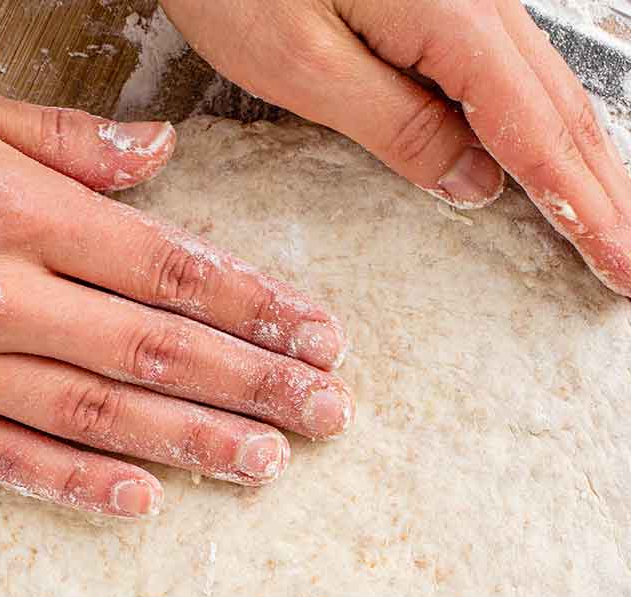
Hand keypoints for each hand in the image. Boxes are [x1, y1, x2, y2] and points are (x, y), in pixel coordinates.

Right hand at [0, 80, 352, 517]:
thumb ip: (66, 138)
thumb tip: (161, 156)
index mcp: (20, 210)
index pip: (168, 265)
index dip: (254, 302)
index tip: (317, 331)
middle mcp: (0, 294)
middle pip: (154, 347)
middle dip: (251, 382)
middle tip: (325, 413)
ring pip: (98, 412)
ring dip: (190, 440)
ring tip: (264, 464)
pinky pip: (8, 458)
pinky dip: (78, 483)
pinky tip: (143, 502)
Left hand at [162, 0, 630, 295]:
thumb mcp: (303, 64)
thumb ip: (396, 125)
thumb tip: (474, 185)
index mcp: (453, 18)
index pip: (538, 134)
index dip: (585, 208)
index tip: (619, 266)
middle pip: (562, 109)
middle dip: (606, 192)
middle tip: (630, 263)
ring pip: (546, 87)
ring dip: (584, 160)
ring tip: (612, 221)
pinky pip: (514, 68)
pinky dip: (545, 122)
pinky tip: (553, 156)